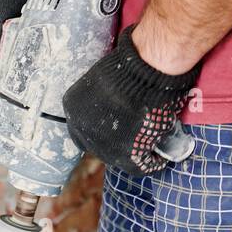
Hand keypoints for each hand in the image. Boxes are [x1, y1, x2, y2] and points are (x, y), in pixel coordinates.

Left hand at [62, 26, 200, 175]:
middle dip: (114, 142)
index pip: (81, 128)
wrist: (146, 69)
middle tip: (132, 136)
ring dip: (132, 152)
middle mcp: (82, 130)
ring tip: (148, 148)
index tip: (111, 126)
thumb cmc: (130, 66)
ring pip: (118, 157)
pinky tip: (159, 159)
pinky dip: (152, 162)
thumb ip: (100, 99)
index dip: (98, 128)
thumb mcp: (101, 81)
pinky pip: (140, 166)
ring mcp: (102, 145)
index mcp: (72, 109)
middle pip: (97, 145)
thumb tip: (109, 109)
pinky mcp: (126, 156)